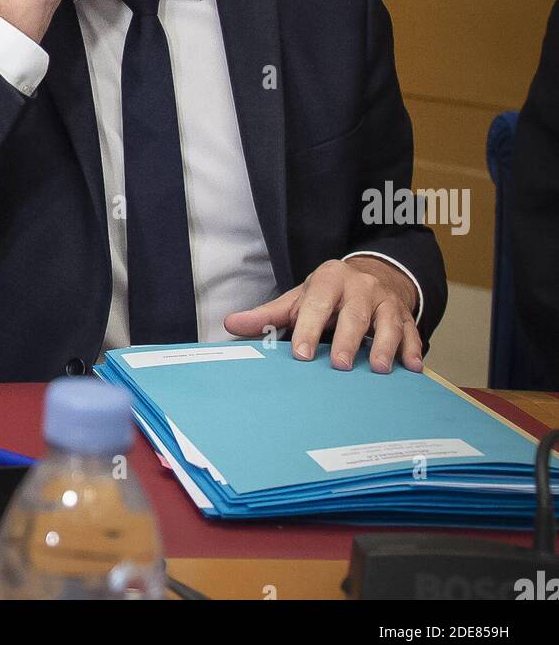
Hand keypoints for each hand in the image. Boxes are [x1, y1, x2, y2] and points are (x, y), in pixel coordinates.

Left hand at [224, 257, 422, 373]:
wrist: (372, 276)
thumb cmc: (328, 295)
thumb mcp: (299, 298)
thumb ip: (268, 315)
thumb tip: (231, 324)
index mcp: (330, 279)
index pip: (317, 304)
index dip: (308, 327)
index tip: (300, 353)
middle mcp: (361, 287)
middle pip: (354, 314)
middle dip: (346, 339)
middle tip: (339, 366)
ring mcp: (385, 301)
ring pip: (386, 322)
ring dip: (383, 345)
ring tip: (377, 369)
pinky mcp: (404, 316)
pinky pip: (411, 332)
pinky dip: (413, 349)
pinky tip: (412, 368)